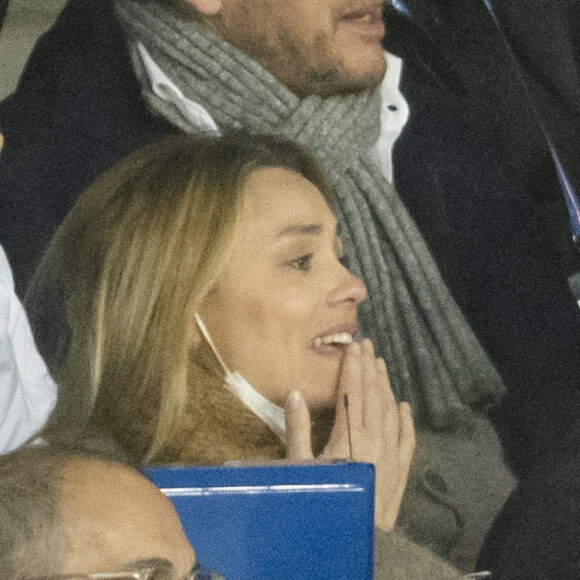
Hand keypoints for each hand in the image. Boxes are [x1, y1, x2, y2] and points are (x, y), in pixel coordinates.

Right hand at [285, 339, 414, 531]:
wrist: (358, 540)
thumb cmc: (323, 502)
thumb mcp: (301, 468)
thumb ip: (297, 430)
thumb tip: (294, 394)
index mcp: (349, 436)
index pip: (351, 392)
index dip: (352, 368)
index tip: (352, 347)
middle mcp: (375, 438)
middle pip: (373, 395)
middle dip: (369, 368)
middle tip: (368, 344)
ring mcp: (392, 453)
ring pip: (391, 410)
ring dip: (386, 385)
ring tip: (382, 364)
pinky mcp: (402, 468)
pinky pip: (407, 436)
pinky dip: (406, 418)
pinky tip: (405, 405)